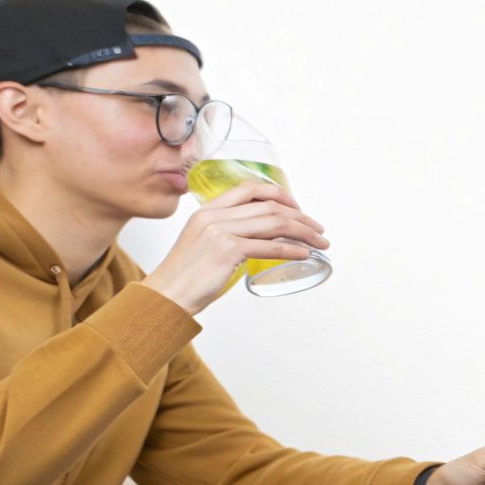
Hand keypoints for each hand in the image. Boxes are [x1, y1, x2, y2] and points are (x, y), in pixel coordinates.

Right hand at [142, 181, 329, 314]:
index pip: (249, 188)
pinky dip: (292, 249)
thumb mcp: (204, 244)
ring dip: (303, 232)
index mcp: (207, 210)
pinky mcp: (227, 251)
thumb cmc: (185, 278)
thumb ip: (227, 234)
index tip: (297, 207)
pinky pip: (270, 246)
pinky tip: (304, 254)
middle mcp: (214, 216)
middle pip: (269, 206)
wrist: (165, 296)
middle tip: (317, 229)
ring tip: (319, 242)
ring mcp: (220, 232)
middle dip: (300, 217)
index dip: (279, 194)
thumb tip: (262, 239)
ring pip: (274, 223)